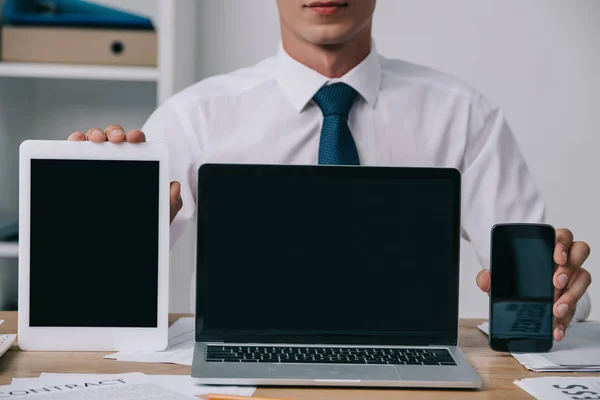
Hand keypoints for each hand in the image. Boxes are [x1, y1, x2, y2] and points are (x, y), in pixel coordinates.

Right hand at [68, 125, 182, 222]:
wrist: (120, 240)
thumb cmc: (138, 222)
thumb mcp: (159, 214)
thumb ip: (170, 202)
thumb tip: (175, 187)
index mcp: (139, 164)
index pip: (138, 144)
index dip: (136, 137)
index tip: (135, 139)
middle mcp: (118, 159)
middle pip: (115, 137)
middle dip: (115, 132)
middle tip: (116, 139)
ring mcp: (98, 162)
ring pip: (95, 141)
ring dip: (93, 135)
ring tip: (94, 140)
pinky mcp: (80, 169)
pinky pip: (76, 152)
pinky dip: (75, 143)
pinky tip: (75, 143)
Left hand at [476, 228, 590, 341]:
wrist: (516, 305)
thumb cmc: (513, 282)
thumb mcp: (498, 280)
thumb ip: (489, 277)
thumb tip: (486, 278)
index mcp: (546, 248)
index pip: (562, 236)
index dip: (562, 244)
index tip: (557, 257)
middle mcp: (563, 260)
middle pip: (579, 252)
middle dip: (569, 267)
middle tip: (556, 282)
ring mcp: (571, 278)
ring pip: (583, 278)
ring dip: (572, 295)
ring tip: (556, 310)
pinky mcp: (572, 298)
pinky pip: (577, 306)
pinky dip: (566, 320)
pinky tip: (556, 329)